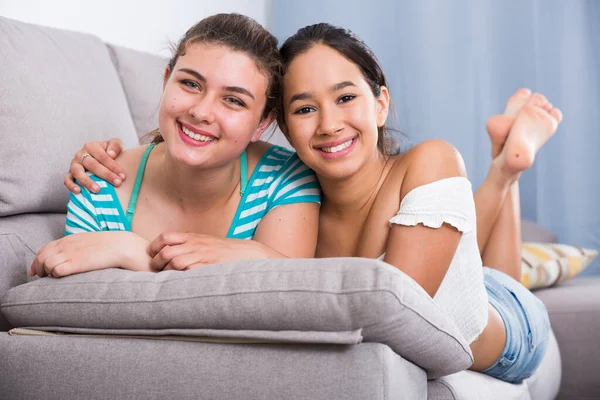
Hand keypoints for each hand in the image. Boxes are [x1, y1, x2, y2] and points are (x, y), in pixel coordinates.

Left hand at [29, 232, 150, 277]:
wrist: (123, 246)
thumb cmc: (111, 246)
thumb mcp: (90, 242)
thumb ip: (79, 247)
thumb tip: (72, 257)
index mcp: (70, 239)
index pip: (44, 249)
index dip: (37, 261)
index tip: (37, 272)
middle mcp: (67, 245)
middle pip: (41, 256)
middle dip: (39, 269)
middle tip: (44, 278)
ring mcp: (71, 253)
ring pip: (45, 263)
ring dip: (46, 272)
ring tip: (54, 278)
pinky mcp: (76, 263)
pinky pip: (56, 270)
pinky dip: (55, 274)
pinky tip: (63, 277)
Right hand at [65, 138, 125, 193]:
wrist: (99, 158)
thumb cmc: (108, 152)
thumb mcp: (114, 145)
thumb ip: (115, 146)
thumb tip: (111, 154)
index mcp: (91, 146)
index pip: (102, 156)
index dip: (113, 166)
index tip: (123, 176)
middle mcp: (80, 154)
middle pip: (92, 164)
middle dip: (106, 174)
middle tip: (117, 183)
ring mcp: (74, 164)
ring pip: (77, 172)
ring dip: (87, 181)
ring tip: (97, 189)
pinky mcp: (70, 174)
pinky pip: (67, 179)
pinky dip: (71, 185)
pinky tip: (78, 191)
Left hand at [148, 232, 260, 270]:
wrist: (249, 253)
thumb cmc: (226, 250)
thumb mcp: (206, 242)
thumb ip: (189, 244)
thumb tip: (170, 253)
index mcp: (193, 237)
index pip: (165, 237)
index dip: (154, 247)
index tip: (152, 256)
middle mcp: (196, 245)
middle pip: (166, 252)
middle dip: (157, 263)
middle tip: (158, 271)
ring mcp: (203, 256)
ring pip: (175, 263)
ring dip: (169, 272)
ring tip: (169, 279)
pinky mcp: (210, 267)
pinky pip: (189, 272)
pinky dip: (182, 278)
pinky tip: (182, 282)